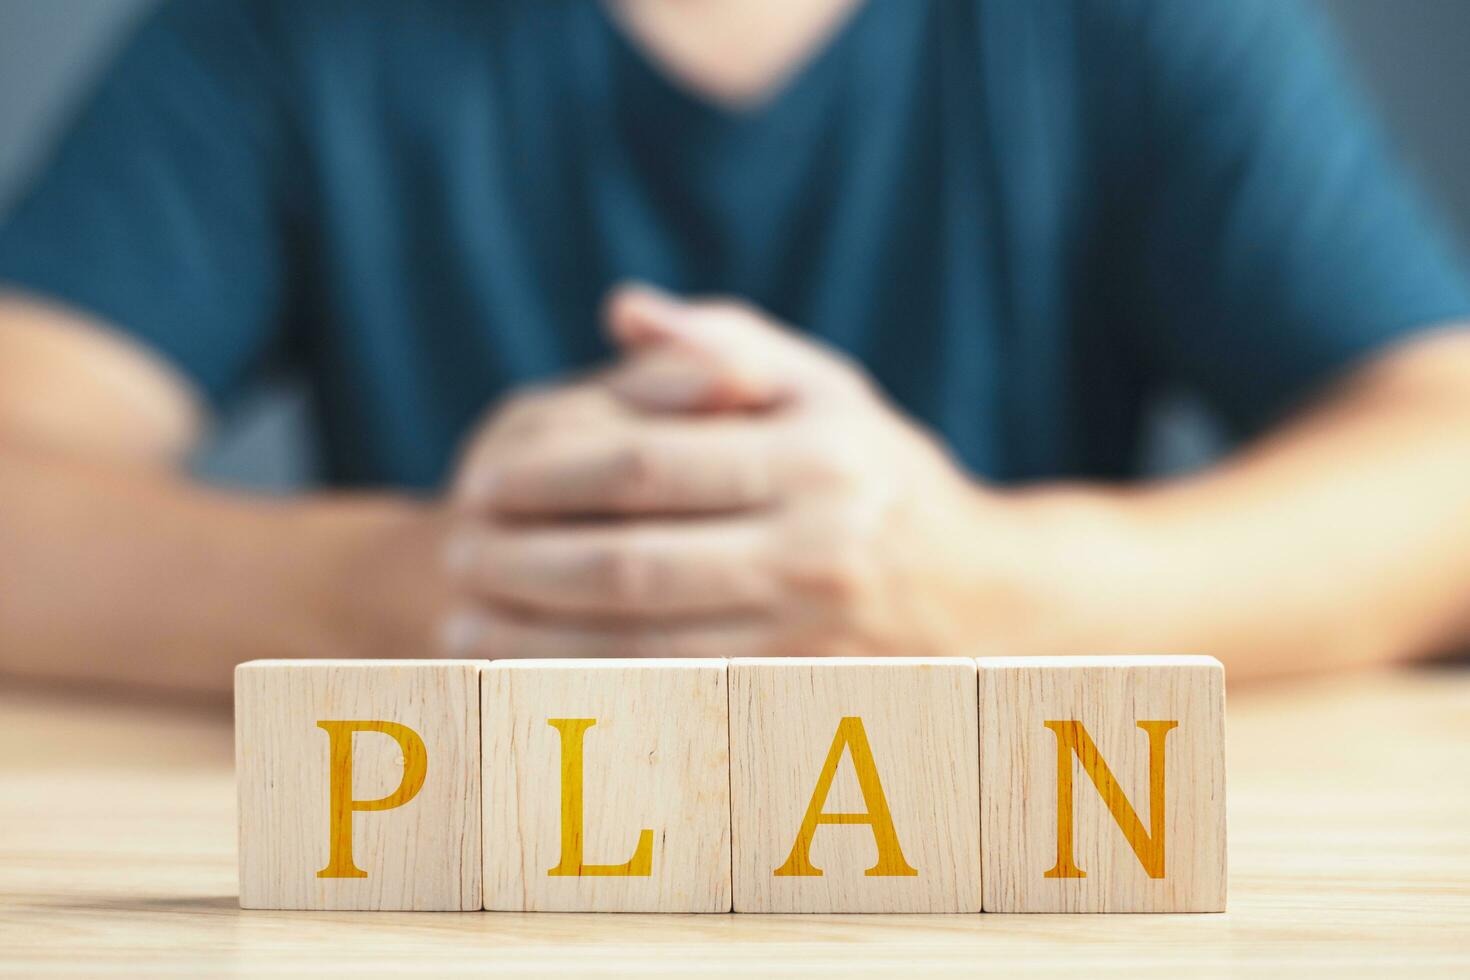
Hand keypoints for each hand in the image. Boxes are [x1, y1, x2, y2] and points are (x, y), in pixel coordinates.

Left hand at [442, 286, 1042, 657]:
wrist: (979, 591)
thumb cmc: (875, 468)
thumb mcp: (824, 383)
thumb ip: (724, 343)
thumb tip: (621, 312)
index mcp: (817, 458)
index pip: (648, 467)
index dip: (547, 477)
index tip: (480, 481)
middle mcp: (818, 550)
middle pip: (634, 566)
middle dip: (525, 566)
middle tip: (456, 557)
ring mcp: (809, 635)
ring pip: (643, 647)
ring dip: (536, 643)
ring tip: (461, 629)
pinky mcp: (797, 694)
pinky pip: (672, 701)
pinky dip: (591, 693)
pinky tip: (526, 681)